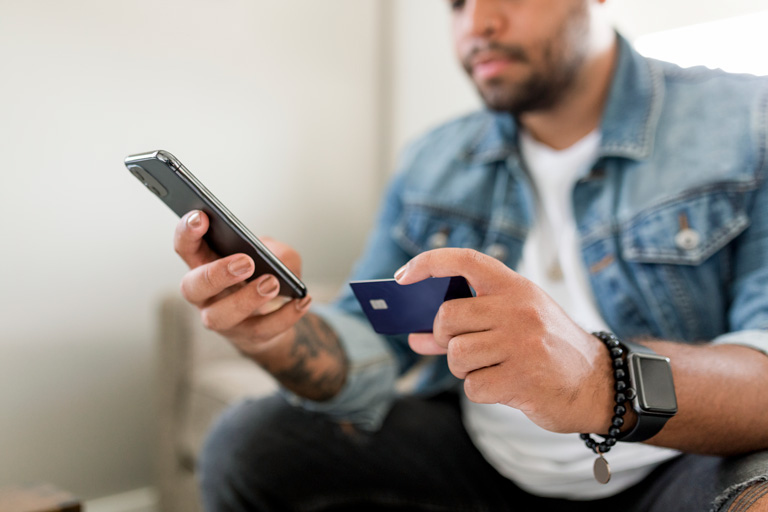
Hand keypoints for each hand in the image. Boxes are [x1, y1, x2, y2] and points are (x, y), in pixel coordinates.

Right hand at [173, 210, 311, 355]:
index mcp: (205, 265)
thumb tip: (278, 261)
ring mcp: (223, 320)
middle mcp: (205, 295)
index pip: (186, 247)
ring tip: (272, 282)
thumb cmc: (264, 276)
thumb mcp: (273, 256)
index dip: (187, 232)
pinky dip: (284, 315)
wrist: (274, 316)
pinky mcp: (247, 337)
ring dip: (246, 299)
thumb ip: (276, 251)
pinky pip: (262, 330)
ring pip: (220, 316)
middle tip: (245, 262)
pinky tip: (302, 300)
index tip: (201, 217)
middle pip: (193, 287)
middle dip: (216, 274)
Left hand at [395, 248, 612, 433]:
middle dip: (443, 337)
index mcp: (515, 287)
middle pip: (447, 317)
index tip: (403, 276)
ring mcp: (521, 343)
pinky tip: (505, 385)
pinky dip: (480, 390)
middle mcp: (518, 309)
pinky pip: (473, 386)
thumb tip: (415, 337)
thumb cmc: (546, 348)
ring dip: (463, 368)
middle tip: (458, 345)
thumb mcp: (513, 323)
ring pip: (456, 354)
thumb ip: (464, 327)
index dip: (429, 263)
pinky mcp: (522, 378)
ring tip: (490, 367)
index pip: (465, 260)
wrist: (596, 384)